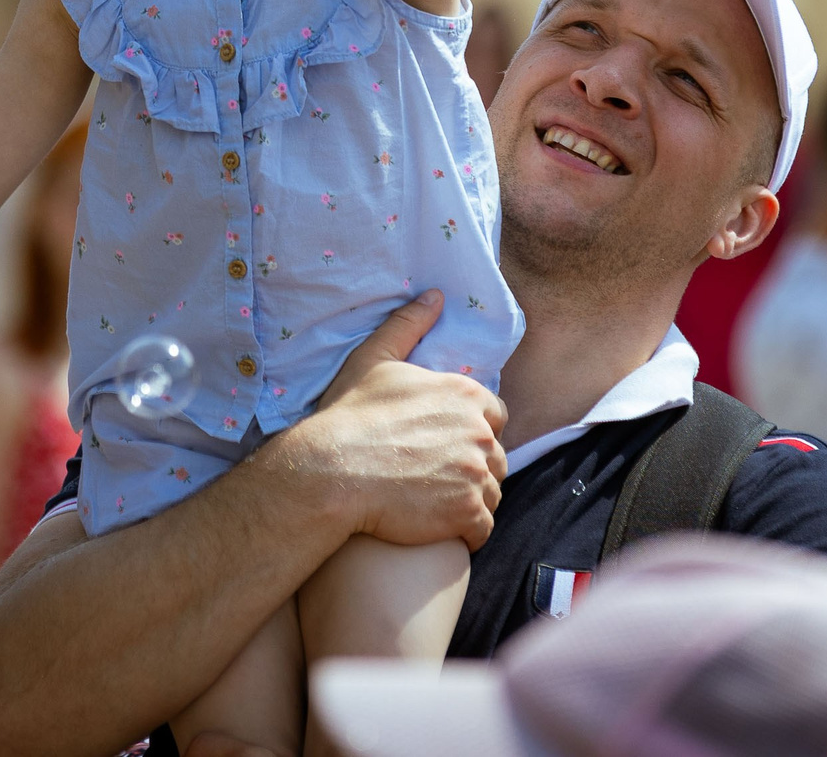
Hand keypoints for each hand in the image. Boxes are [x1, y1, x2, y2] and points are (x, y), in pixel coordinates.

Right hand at [286, 291, 508, 550]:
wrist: (331, 472)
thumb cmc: (349, 416)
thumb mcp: (374, 360)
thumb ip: (408, 325)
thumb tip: (435, 296)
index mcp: (465, 395)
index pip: (495, 416)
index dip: (472, 432)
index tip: (443, 445)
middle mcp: (480, 433)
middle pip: (495, 458)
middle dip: (472, 469)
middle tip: (434, 478)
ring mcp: (476, 474)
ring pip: (491, 494)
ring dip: (469, 502)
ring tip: (433, 504)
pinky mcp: (467, 513)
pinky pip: (482, 529)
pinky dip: (465, 532)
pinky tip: (438, 528)